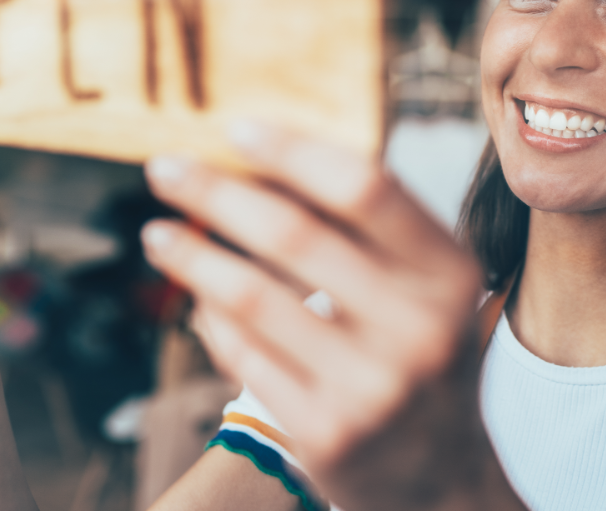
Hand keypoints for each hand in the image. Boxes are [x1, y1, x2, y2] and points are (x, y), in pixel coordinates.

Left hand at [141, 124, 523, 510]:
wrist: (441, 477)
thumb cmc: (419, 352)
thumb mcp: (426, 287)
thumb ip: (368, 229)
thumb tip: (263, 161)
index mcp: (448, 273)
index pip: (364, 187)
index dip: (293, 150)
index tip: (234, 129)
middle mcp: (419, 328)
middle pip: (294, 233)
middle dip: (215, 192)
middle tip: (162, 168)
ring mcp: (372, 387)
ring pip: (252, 297)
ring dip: (192, 255)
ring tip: (156, 233)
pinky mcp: (326, 434)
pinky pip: (244, 355)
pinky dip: (211, 317)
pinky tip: (196, 297)